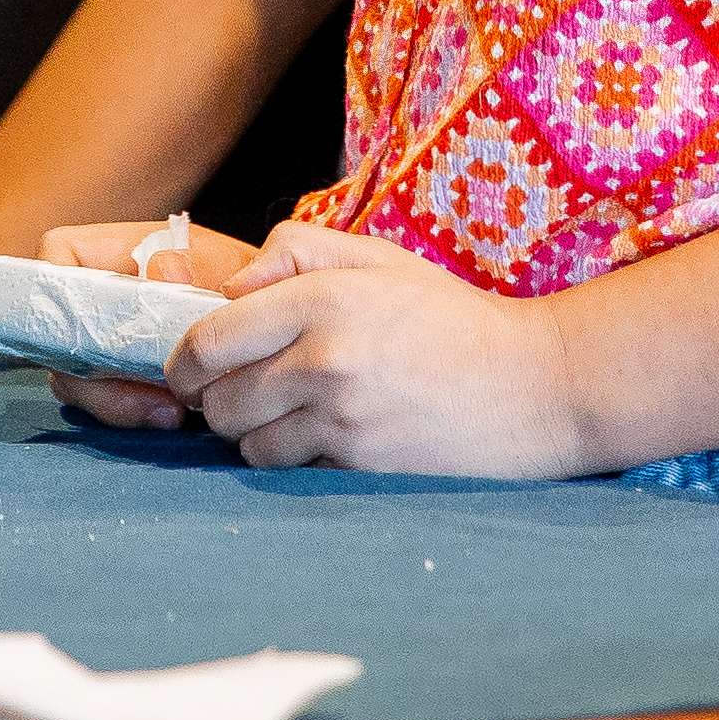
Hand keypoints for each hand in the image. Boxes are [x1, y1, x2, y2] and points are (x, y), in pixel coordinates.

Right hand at [33, 217, 266, 426]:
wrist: (274, 326)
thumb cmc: (249, 284)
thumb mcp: (232, 265)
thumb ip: (198, 263)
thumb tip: (160, 273)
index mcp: (119, 250)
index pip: (59, 252)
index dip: (55, 286)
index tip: (88, 331)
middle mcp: (101, 295)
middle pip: (57, 330)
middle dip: (96, 371)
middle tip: (151, 393)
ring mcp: (107, 338)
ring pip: (76, 373)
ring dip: (116, 399)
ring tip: (171, 411)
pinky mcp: (123, 376)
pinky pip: (105, 399)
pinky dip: (132, 411)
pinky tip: (172, 416)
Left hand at [163, 222, 582, 477]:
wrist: (534, 386)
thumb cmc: (452, 318)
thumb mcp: (378, 259)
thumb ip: (297, 252)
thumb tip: (231, 287)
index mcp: (321, 299)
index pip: (208, 339)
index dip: (184, 359)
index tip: (191, 366)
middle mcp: (323, 359)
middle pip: (218, 398)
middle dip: (215, 398)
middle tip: (239, 389)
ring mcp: (342, 418)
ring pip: (247, 442)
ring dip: (251, 433)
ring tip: (285, 413)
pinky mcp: (361, 463)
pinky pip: (290, 468)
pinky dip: (291, 457)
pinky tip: (321, 436)